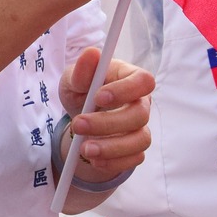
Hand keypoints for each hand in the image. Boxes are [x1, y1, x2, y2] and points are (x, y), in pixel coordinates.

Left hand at [58, 50, 152, 181]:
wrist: (79, 116)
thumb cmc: (81, 90)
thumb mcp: (73, 78)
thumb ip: (82, 70)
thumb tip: (91, 54)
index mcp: (129, 78)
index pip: (143, 81)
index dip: (125, 90)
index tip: (98, 97)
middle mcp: (140, 103)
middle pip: (140, 115)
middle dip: (108, 123)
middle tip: (78, 125)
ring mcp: (140, 127)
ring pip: (140, 140)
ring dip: (112, 147)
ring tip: (84, 149)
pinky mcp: (135, 149)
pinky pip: (134, 159)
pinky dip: (114, 162)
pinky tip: (94, 159)